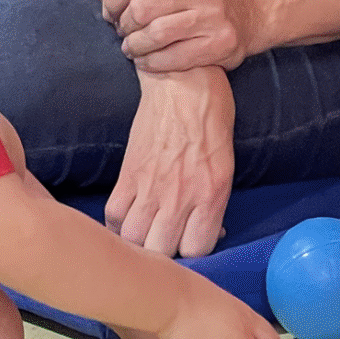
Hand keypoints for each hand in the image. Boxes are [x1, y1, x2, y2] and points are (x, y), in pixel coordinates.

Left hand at [103, 0, 267, 72]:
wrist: (250, 8)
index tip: (110, 10)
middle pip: (141, 9)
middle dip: (122, 23)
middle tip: (120, 29)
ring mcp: (213, 16)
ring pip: (154, 35)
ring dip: (133, 45)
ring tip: (130, 45)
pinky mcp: (219, 43)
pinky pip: (173, 58)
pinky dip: (151, 62)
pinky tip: (145, 59)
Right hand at [106, 69, 234, 257]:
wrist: (184, 83)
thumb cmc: (212, 119)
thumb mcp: (226, 167)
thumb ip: (215, 204)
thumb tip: (210, 230)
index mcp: (211, 196)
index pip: (196, 251)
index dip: (193, 254)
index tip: (191, 244)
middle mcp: (180, 197)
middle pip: (161, 252)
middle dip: (164, 255)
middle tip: (167, 242)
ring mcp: (150, 187)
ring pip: (134, 239)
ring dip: (138, 244)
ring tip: (146, 235)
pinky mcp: (128, 174)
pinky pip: (113, 215)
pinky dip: (118, 224)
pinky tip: (128, 219)